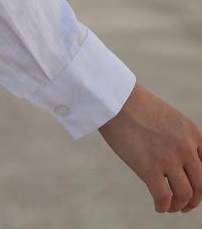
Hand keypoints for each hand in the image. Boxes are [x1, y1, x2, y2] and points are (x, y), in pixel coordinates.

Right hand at [98, 82, 201, 213]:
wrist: (113, 99)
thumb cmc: (134, 105)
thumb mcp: (168, 117)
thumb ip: (179, 137)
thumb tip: (179, 163)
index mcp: (192, 133)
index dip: (201, 183)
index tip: (194, 189)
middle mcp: (185, 147)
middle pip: (201, 185)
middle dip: (195, 199)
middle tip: (185, 203)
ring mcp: (168, 159)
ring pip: (185, 195)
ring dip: (179, 205)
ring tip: (170, 206)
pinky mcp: (149, 169)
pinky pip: (163, 198)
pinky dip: (163, 206)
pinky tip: (158, 207)